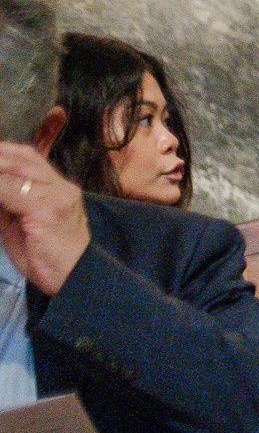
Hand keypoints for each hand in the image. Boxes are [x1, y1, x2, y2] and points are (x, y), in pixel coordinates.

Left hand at [0, 141, 89, 294]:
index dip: (0, 152)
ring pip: (11, 168)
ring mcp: (55, 195)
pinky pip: (7, 189)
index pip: (23, 156)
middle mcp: (60, 185)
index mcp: (56, 187)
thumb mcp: (21, 224)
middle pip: (18, 157)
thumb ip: (4, 203)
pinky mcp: (47, 208)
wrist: (76, 280)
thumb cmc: (47, 257)